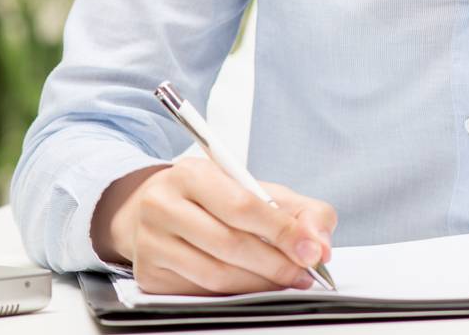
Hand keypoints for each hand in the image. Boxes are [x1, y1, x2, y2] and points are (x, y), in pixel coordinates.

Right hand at [96, 158, 337, 294]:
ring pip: (215, 274)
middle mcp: (163, 205)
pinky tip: (254, 286)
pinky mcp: (148, 275)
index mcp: (191, 174)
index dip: (282, 232)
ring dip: (259, 284)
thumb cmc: (212, 199)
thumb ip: (299, 211)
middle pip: (229, 244)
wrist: (154, 209)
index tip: (312, 251)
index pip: (243, 206)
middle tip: (304, 273)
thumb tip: (320, 245)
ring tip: (284, 281)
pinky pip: (200, 292)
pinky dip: (235, 293)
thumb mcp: (256, 190)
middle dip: (276, 263)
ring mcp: (150, 242)